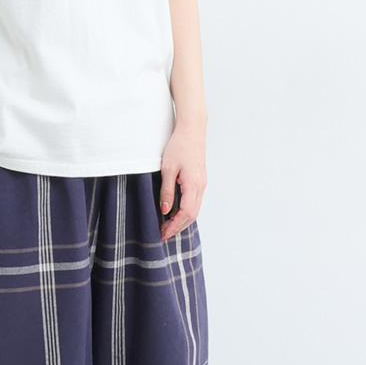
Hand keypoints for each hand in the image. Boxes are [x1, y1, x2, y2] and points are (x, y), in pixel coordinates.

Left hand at [158, 121, 206, 242]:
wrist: (192, 130)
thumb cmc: (178, 146)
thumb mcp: (167, 169)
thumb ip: (167, 191)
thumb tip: (165, 210)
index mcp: (193, 185)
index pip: (186, 213)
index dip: (175, 226)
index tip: (163, 234)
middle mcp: (201, 187)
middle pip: (192, 215)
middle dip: (178, 227)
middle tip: (163, 234)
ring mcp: (202, 183)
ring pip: (194, 209)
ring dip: (182, 220)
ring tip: (168, 226)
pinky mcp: (200, 180)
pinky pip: (195, 201)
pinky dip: (186, 211)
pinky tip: (175, 212)